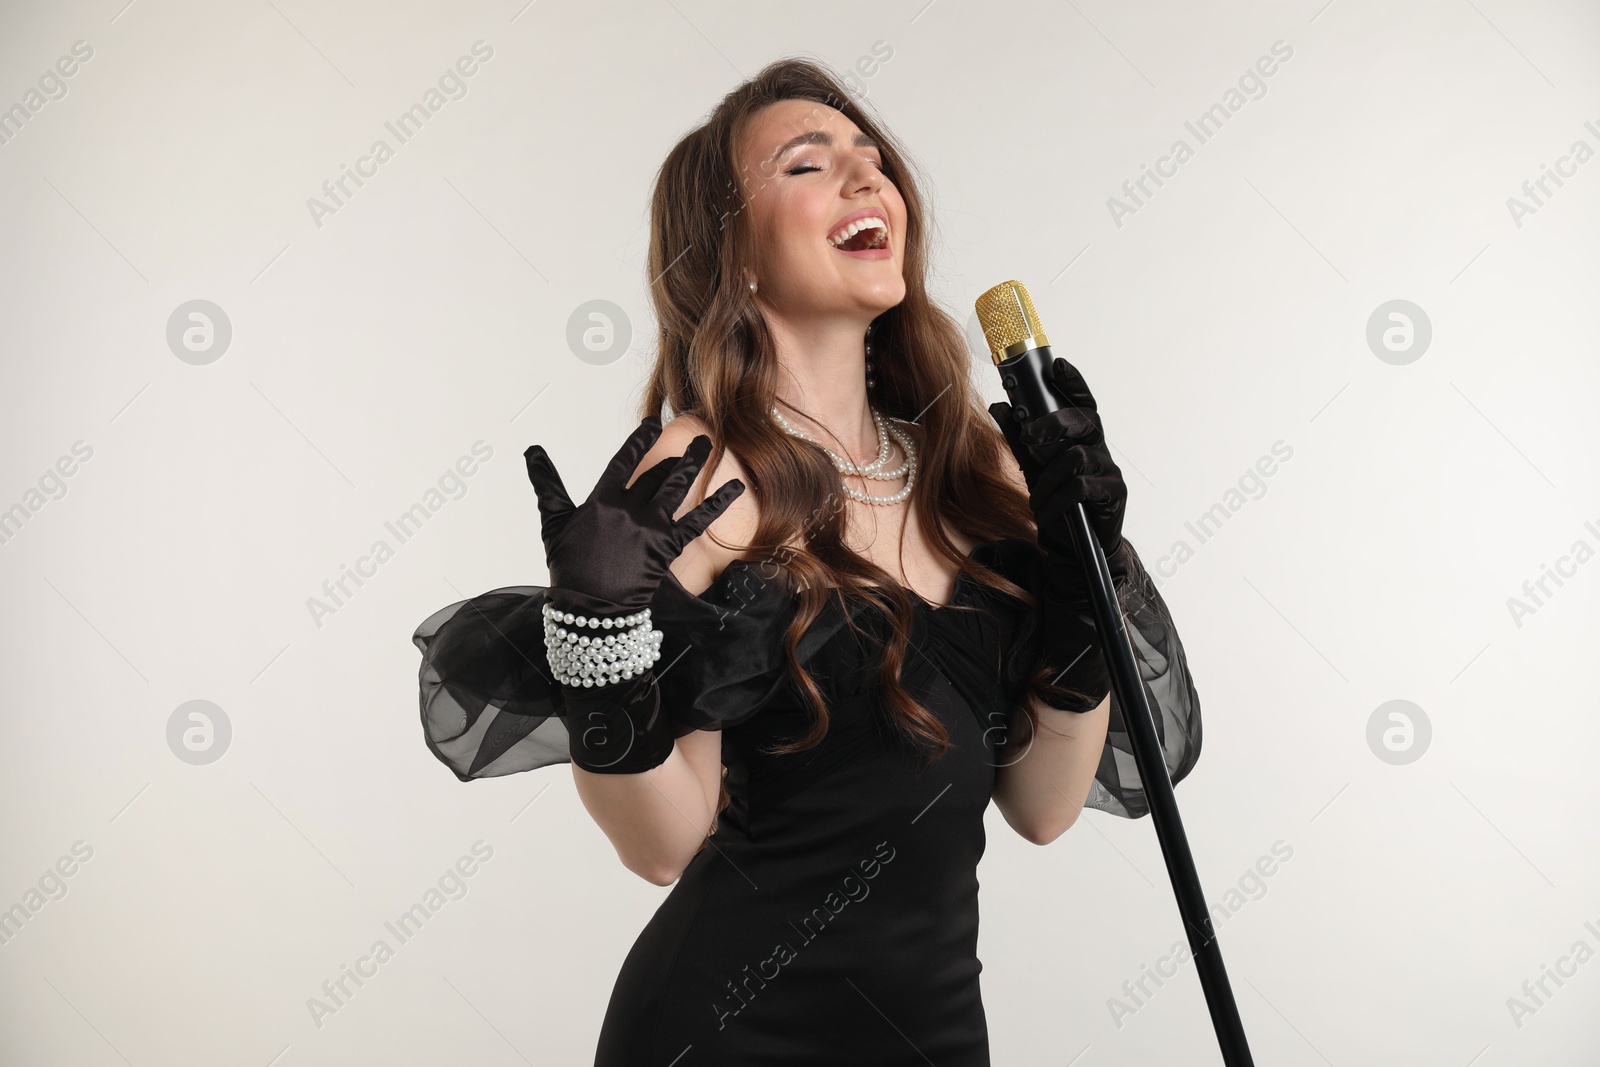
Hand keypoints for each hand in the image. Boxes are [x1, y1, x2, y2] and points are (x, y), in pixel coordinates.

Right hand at [524, 415, 745, 619]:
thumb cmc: (569, 568)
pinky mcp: (668, 546)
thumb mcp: (553, 523)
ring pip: (677, 486)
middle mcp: (629, 509)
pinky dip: (718, 503)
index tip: (653, 423)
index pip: (624, 461)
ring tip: (707, 446)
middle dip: (675, 454)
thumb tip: (531, 451)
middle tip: (692, 438)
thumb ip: (547, 484)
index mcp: (601, 501)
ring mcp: (651, 527)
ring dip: (694, 464)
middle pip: (656, 473)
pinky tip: (735, 488)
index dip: (640, 440)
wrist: (590, 609)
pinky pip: (699, 520)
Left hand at [988, 356, 1126, 562]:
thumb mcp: (1031, 467)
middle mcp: (1098, 449)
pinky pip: (1081, 487)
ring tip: (1037, 497)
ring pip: (1076, 457)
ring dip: (1048, 477)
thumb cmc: (1057, 502)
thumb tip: (1000, 405)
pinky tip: (1046, 511)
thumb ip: (1018, 437)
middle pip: (1083, 421)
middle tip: (1030, 436)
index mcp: (1081, 438)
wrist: (1073, 548)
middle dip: (1054, 424)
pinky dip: (1057, 499)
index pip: (1081, 402)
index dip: (1072, 382)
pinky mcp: (1113, 495)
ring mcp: (1109, 471)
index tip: (1056, 365)